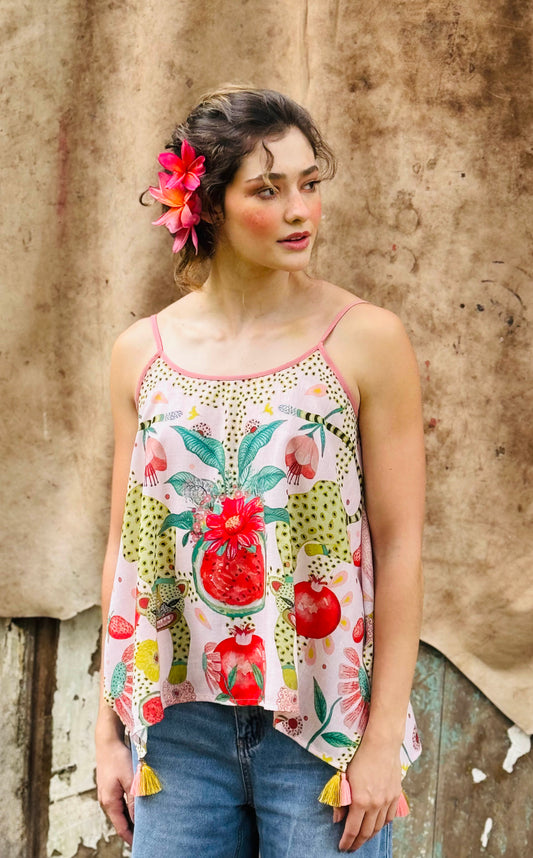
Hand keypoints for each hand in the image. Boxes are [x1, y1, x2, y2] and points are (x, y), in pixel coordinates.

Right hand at [96, 734, 134, 845]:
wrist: (108, 740)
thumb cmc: (118, 758)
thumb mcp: (130, 779)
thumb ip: (134, 800)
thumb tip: (138, 819)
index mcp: (109, 802)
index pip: (121, 828)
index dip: (131, 838)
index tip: (141, 844)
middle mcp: (105, 800)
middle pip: (120, 821)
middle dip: (132, 829)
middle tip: (147, 834)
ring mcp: (106, 793)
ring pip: (120, 811)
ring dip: (131, 817)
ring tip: (145, 823)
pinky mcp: (109, 786)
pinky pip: (120, 802)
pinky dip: (128, 807)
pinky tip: (137, 806)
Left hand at [334, 734, 401, 851]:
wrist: (381, 743)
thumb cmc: (359, 756)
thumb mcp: (344, 776)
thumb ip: (340, 800)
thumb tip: (337, 819)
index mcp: (360, 800)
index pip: (352, 829)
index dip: (346, 841)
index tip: (342, 847)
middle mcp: (375, 804)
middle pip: (366, 832)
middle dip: (358, 843)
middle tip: (351, 847)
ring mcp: (387, 801)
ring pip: (378, 827)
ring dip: (370, 836)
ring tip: (362, 839)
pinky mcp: (395, 795)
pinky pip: (389, 817)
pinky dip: (382, 825)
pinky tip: (377, 826)